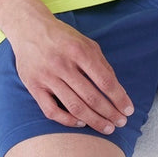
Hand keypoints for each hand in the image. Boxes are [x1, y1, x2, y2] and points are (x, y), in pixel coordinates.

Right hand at [11, 13, 133, 134]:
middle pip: (91, 97)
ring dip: (94, 120)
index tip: (128, 110)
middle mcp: (63, 65)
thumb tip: (116, 88)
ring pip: (74, 107)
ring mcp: (47, 77)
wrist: (29, 29)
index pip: (104, 81)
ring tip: (107, 128)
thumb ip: (101, 63)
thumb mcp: (86, 42)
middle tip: (121, 123)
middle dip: (110, 113)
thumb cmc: (62, 37)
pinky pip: (52, 111)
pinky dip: (68, 120)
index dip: (119, 98)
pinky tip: (81, 123)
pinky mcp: (34, 87)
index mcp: (79, 51)